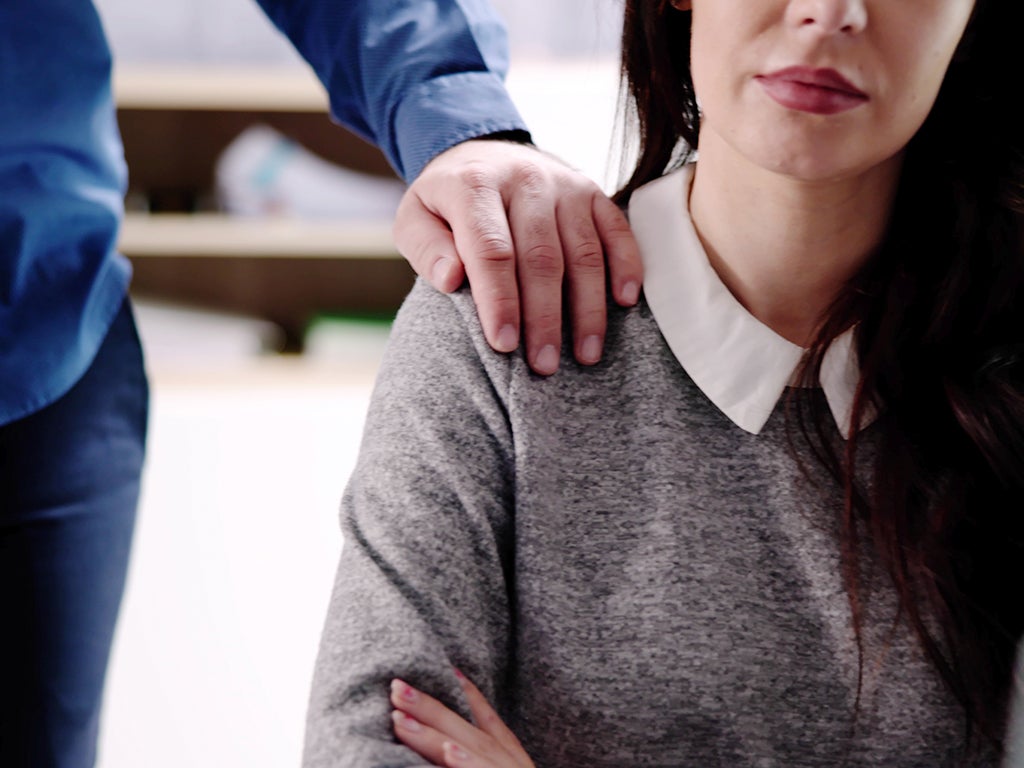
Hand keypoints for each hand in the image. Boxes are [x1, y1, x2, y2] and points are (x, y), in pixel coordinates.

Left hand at [390, 671, 534, 767]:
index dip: (467, 692)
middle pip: (464, 727)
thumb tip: (453, 743)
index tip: (446, 667)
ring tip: (400, 718)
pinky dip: (467, 764)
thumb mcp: (510, 766)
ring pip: (464, 749)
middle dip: (429, 705)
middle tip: (395, 685)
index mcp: (510, 756)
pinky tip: (448, 752)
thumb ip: (484, 752)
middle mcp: (509, 762)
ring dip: (432, 732)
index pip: (487, 718)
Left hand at [394, 139, 641, 375]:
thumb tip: (451, 280)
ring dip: (588, 308)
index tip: (504, 345)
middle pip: (542, 258)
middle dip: (545, 318)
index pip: (491, 251)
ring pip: (583, 252)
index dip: (499, 301)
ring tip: (586, 355)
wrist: (483, 152)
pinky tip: (624, 303)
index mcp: (474, 185)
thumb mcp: (415, 218)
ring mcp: (564, 184)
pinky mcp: (592, 191)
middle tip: (544, 365)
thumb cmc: (446, 203)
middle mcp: (525, 179)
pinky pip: (616, 230)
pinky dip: (626, 266)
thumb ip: (427, 249)